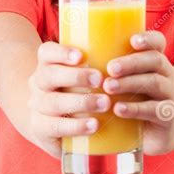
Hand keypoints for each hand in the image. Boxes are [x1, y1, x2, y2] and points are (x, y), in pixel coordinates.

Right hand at [27, 41, 111, 158]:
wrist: (49, 123)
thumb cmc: (75, 90)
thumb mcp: (80, 73)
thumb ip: (98, 61)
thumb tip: (136, 44)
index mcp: (47, 64)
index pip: (46, 52)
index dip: (61, 52)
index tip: (81, 56)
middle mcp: (38, 83)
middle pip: (49, 75)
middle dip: (76, 76)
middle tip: (100, 79)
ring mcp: (37, 106)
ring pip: (52, 102)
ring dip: (81, 102)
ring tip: (105, 103)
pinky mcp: (41, 129)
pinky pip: (54, 127)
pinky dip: (75, 126)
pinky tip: (93, 125)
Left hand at [102, 30, 173, 155]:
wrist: (161, 131)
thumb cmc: (134, 98)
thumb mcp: (123, 81)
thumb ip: (105, 68)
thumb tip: (69, 54)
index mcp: (154, 60)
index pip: (158, 42)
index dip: (148, 38)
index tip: (132, 40)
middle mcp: (165, 74)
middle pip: (155, 60)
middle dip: (131, 62)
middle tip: (110, 68)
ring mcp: (169, 95)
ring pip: (155, 83)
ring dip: (130, 83)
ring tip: (108, 87)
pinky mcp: (168, 117)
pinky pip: (156, 110)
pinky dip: (136, 109)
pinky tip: (119, 110)